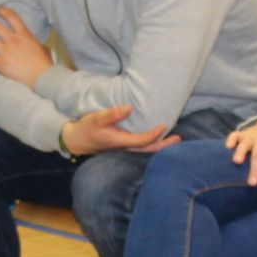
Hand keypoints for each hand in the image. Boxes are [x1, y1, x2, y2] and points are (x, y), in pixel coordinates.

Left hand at [0, 9, 55, 84]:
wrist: (43, 77)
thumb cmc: (45, 64)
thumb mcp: (42, 47)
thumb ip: (35, 43)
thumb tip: (37, 46)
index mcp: (24, 34)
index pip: (11, 16)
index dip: (2, 11)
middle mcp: (13, 40)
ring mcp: (6, 51)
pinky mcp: (1, 64)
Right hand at [60, 104, 180, 159]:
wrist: (77, 140)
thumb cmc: (87, 128)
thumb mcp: (96, 118)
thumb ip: (112, 114)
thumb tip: (129, 107)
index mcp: (120, 141)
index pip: (142, 141)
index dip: (154, 134)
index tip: (163, 125)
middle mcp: (125, 147)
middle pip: (148, 149)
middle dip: (163, 145)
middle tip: (178, 138)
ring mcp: (124, 147)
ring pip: (146, 149)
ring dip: (160, 145)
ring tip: (174, 138)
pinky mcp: (123, 145)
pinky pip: (142, 146)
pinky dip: (152, 143)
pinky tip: (159, 137)